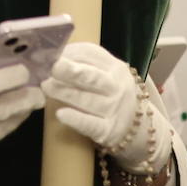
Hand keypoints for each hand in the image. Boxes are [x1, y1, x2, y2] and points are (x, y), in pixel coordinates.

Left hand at [42, 42, 171, 172]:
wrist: (140, 127)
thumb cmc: (111, 94)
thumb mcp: (106, 73)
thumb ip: (84, 63)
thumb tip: (51, 55)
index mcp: (114, 67)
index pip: (92, 55)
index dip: (69, 54)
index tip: (50, 54)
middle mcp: (116, 86)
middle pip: (93, 77)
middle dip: (72, 71)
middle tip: (53, 67)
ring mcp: (114, 109)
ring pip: (88, 100)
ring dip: (66, 93)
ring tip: (46, 86)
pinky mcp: (109, 131)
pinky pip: (91, 125)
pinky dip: (76, 119)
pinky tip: (61, 114)